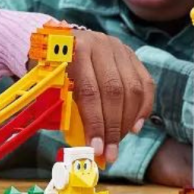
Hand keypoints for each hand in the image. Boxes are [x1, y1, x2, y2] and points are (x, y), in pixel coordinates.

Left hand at [0, 25, 154, 164]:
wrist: (60, 39)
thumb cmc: (50, 66)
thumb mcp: (48, 80)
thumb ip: (60, 103)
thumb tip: (79, 142)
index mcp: (73, 51)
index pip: (89, 92)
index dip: (95, 123)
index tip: (96, 149)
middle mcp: (100, 45)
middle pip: (114, 92)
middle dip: (113, 128)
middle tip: (110, 153)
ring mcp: (118, 49)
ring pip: (132, 89)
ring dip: (127, 122)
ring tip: (118, 143)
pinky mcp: (132, 55)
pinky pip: (145, 84)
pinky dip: (143, 108)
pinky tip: (135, 127)